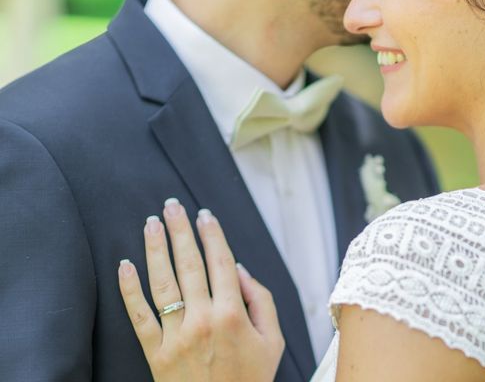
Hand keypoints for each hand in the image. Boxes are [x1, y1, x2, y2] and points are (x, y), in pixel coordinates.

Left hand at [118, 199, 284, 381]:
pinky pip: (140, 316)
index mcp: (233, 314)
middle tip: (173, 206)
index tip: (205, 215)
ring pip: (163, 282)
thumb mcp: (273, 342)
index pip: (220, 262)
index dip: (213, 235)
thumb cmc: (250, 380)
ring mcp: (177, 336)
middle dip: (181, 231)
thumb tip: (240, 270)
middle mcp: (203, 319)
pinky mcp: (156, 352)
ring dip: (155, 249)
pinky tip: (124, 265)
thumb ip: (261, 301)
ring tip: (151, 224)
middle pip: (189, 264)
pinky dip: (129, 290)